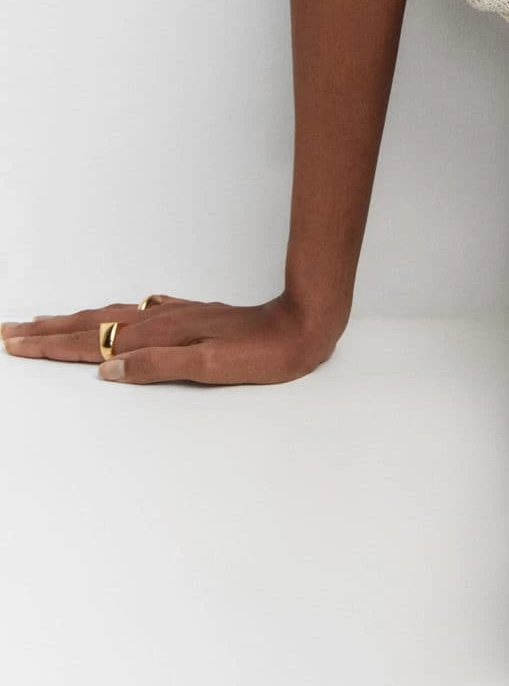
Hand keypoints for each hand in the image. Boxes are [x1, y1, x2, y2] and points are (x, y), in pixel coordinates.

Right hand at [0, 291, 339, 385]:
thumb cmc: (263, 353)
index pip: (95, 342)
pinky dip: (116, 317)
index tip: (17, 344)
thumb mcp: (211, 366)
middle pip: (94, 325)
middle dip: (50, 330)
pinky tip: (118, 317)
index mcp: (161, 336)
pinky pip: (140, 314)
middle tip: (11, 332)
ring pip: (114, 317)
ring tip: (47, 322)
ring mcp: (177, 317)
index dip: (54, 345)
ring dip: (76, 321)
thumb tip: (108, 371)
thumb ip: (158, 367)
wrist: (303, 324)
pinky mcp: (193, 317)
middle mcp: (163, 321)